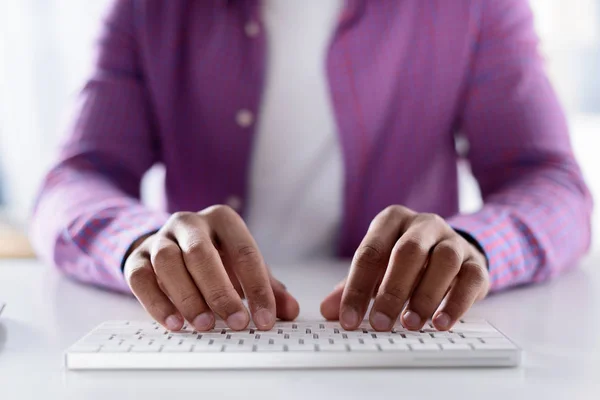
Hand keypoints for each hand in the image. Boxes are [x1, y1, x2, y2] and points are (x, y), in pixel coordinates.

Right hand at [124, 206, 299, 331]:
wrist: (171, 246)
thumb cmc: (216, 258)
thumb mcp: (243, 267)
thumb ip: (268, 287)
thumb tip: (290, 311)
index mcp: (223, 220)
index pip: (244, 251)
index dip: (257, 288)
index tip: (265, 319)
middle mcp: (189, 223)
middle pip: (201, 254)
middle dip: (220, 292)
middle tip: (237, 324)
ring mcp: (159, 237)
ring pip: (168, 262)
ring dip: (187, 297)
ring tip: (205, 325)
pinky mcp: (136, 257)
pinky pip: (140, 278)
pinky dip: (157, 303)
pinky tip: (175, 324)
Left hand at [320, 206, 488, 330]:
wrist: (453, 252)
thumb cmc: (407, 262)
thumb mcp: (378, 268)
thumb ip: (354, 286)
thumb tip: (328, 310)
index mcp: (392, 221)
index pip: (370, 252)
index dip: (356, 288)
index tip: (349, 319)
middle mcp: (424, 224)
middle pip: (408, 252)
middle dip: (392, 291)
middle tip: (380, 323)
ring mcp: (453, 240)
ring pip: (443, 261)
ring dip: (425, 296)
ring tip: (411, 324)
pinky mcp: (476, 261)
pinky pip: (471, 278)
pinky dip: (456, 303)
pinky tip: (440, 323)